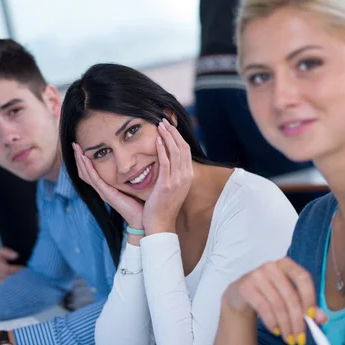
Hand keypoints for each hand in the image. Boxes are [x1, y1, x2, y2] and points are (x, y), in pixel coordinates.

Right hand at [0, 248, 24, 284]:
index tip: (24, 268)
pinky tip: (19, 283)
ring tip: (24, 279)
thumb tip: (16, 255)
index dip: (16, 269)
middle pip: (6, 276)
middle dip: (17, 276)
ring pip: (5, 282)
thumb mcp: (2, 251)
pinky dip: (11, 285)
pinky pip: (4, 286)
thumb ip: (8, 252)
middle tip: (26, 275)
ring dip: (15, 281)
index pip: (7, 268)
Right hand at [73, 142, 143, 228]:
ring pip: (87, 174)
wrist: (142, 220)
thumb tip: (134, 162)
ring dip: (80, 160)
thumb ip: (130, 176)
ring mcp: (103, 192)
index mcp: (107, 188)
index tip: (83, 147)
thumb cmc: (140, 204)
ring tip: (76, 148)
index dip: (85, 161)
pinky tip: (84, 158)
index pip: (91, 172)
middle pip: (85, 172)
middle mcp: (102, 190)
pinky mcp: (107, 194)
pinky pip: (95, 179)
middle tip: (74, 144)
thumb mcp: (133, 186)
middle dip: (79, 158)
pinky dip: (88, 168)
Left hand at [142, 119, 192, 233]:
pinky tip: (156, 140)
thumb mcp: (171, 187)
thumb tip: (167, 160)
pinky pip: (166, 162)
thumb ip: (171, 173)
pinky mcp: (167, 184)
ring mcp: (178, 181)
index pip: (185, 151)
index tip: (169, 127)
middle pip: (183, 148)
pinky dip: (162, 149)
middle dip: (173, 132)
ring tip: (160, 125)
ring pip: (176, 152)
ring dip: (168, 136)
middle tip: (164, 121)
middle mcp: (185, 177)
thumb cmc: (163, 206)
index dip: (178, 137)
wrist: (161, 224)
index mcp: (187, 176)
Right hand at [223, 258, 326, 344]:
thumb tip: (322, 319)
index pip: (303, 278)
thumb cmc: (269, 293)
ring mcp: (257, 275)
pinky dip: (272, 323)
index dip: (310, 297)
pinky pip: (263, 308)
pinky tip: (276, 331)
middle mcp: (272, 266)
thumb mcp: (289, 296)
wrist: (241, 293)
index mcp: (287, 264)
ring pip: (278, 304)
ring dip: (285, 326)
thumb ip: (306, 306)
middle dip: (297, 321)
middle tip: (300, 339)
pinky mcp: (246, 286)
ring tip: (289, 338)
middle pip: (290, 296)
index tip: (312, 317)